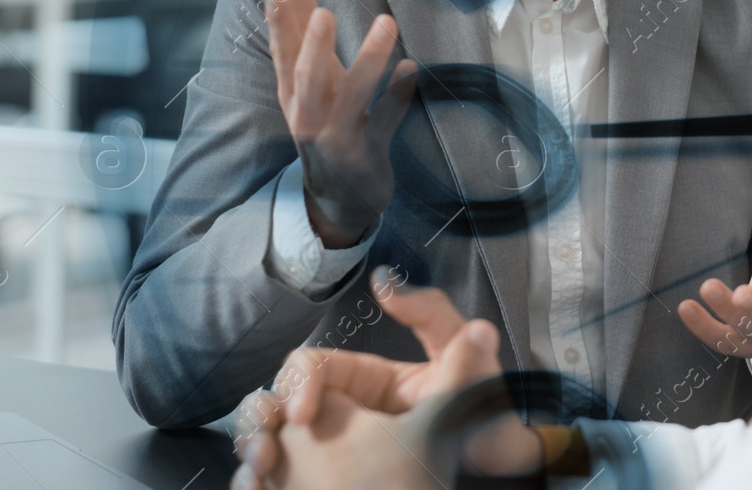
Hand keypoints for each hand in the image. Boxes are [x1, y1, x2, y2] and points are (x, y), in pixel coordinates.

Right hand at [233, 275, 542, 488]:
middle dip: (259, 422)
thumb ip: (432, 315)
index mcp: (366, 381)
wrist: (498, 474)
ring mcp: (334, 452)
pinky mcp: (325, 479)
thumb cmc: (488, 420)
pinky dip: (261, 482)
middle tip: (263, 452)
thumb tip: (384, 281)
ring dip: (253, 454)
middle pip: (277, 406)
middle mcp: (343, 415)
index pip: (310, 368)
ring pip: (272, 445)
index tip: (302, 415)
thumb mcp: (467, 360)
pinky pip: (285, 479)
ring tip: (256, 476)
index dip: (297, 383)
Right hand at [265, 0, 417, 246]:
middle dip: (314, 45)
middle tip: (324, 12)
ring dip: (369, 59)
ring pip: (351, 96)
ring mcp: (338, 138)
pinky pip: (385, 121)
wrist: (339, 197)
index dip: (281, 21)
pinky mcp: (367, 155)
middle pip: (307, 78)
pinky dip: (397, 94)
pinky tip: (410, 68)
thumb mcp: (313, 87)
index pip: (283, 54)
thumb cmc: (328, 127)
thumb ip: (304, 41)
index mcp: (293, 97)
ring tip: (386, 23)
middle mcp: (309, 117)